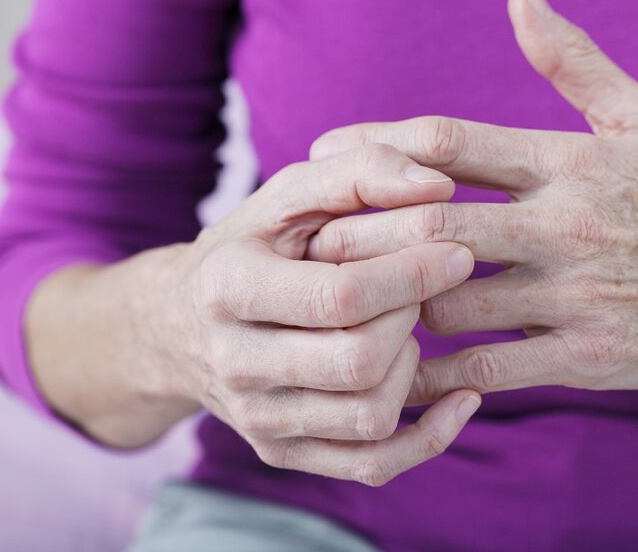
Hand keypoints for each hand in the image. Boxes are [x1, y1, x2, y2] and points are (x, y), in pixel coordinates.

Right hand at [153, 144, 479, 484]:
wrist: (178, 325)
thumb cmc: (249, 247)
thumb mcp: (286, 195)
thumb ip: (359, 173)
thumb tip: (440, 187)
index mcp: (230, 288)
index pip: (340, 296)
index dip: (413, 273)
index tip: (456, 251)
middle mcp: (235, 364)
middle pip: (359, 360)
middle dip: (411, 316)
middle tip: (420, 285)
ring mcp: (257, 418)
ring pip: (371, 415)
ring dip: (411, 366)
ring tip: (401, 327)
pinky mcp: (282, 452)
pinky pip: (372, 465)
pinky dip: (430, 437)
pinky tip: (458, 396)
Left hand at [306, 0, 637, 413]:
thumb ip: (575, 61)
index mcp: (571, 160)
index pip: (449, 140)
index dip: (373, 146)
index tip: (324, 157)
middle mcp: (568, 223)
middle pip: (430, 220)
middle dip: (359, 232)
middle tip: (310, 240)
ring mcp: (578, 295)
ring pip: (449, 300)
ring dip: (390, 303)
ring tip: (348, 302)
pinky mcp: (591, 358)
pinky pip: (490, 370)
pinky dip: (435, 374)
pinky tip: (402, 369)